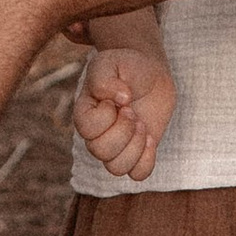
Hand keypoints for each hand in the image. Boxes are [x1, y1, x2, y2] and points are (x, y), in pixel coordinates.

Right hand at [75, 47, 176, 180]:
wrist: (149, 73)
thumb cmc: (125, 67)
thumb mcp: (111, 62)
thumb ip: (106, 79)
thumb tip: (121, 100)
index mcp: (85, 113)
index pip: (87, 129)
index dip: (107, 116)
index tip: (121, 97)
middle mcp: (97, 134)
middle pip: (100, 152)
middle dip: (124, 130)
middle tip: (132, 111)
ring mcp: (117, 146)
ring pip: (116, 168)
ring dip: (135, 146)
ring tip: (141, 124)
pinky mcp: (137, 152)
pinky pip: (137, 174)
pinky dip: (147, 160)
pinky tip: (150, 138)